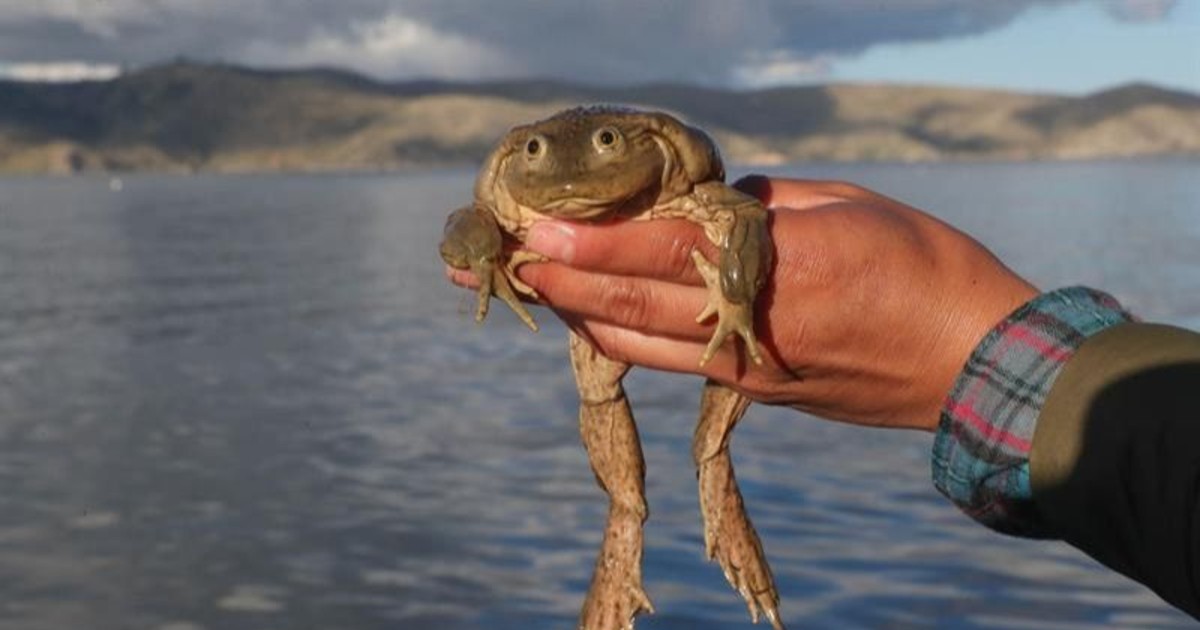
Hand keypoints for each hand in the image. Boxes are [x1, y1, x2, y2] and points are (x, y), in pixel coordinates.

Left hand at [446, 177, 1037, 430]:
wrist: (976, 367)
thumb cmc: (925, 268)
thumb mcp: (847, 206)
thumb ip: (763, 205)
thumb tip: (705, 206)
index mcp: (778, 267)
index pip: (663, 254)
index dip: (592, 244)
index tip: (535, 232)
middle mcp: (749, 326)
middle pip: (632, 308)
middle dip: (562, 283)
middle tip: (505, 262)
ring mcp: (747, 369)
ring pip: (641, 346)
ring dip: (581, 316)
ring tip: (534, 289)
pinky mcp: (755, 392)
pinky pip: (671, 362)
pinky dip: (626, 339)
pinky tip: (599, 321)